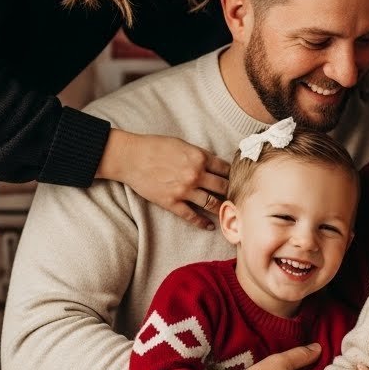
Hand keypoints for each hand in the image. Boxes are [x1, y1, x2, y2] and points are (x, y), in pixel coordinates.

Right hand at [96, 129, 229, 227]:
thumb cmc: (154, 146)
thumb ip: (199, 155)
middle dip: (231, 192)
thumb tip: (213, 164)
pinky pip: (192, 216)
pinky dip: (202, 223)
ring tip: (227, 212)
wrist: (130, 157)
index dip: (233, 175)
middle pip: (223, 186)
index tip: (237, 180)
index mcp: (199, 157)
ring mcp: (184, 190)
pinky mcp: (172, 202)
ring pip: (211, 203)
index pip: (225, 168)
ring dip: (221, 208)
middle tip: (237, 197)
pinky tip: (209, 226)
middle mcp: (195, 174)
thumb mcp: (182, 144)